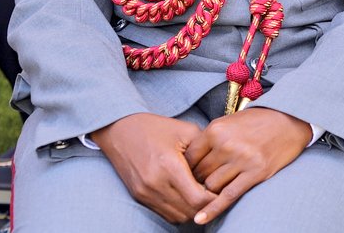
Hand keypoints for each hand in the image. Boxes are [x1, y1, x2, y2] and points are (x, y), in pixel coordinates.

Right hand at [90, 113, 213, 223]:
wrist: (120, 130)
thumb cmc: (156, 128)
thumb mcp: (186, 131)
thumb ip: (205, 150)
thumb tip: (222, 168)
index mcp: (169, 166)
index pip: (197, 199)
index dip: (214, 198)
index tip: (223, 190)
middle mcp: (155, 184)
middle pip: (189, 212)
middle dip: (206, 206)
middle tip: (216, 194)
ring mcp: (145, 193)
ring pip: (177, 216)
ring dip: (192, 210)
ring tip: (202, 195)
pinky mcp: (139, 197)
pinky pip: (165, 213)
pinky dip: (179, 210)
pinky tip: (186, 196)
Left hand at [185, 107, 311, 224]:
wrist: (289, 120)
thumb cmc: (257, 121)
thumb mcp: (229, 121)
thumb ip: (210, 138)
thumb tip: (189, 161)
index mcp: (216, 129)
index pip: (189, 157)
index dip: (186, 168)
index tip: (187, 173)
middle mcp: (226, 144)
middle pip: (199, 173)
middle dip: (198, 180)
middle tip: (200, 182)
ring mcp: (241, 160)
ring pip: (211, 186)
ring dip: (209, 191)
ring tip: (211, 190)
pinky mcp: (255, 172)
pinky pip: (228, 196)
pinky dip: (213, 210)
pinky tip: (200, 219)